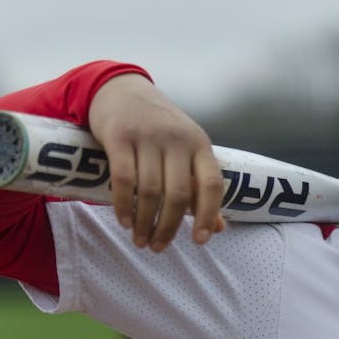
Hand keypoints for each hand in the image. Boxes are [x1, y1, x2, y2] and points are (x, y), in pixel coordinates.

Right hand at [88, 74, 224, 251]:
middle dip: (169, 227)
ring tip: (140, 241)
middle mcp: (177, 140)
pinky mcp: (119, 136)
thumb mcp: (187, 152)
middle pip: (179, 194)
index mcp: (200, 145)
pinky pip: (123, 179)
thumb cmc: (160, 130)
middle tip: (158, 248)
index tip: (200, 241)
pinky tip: (125, 222)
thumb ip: (201, 188)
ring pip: (150, 191)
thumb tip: (220, 228)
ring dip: (145, 222)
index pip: (212, 184)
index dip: (209, 215)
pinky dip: (124, 206)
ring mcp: (148, 136)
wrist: (122, 89)